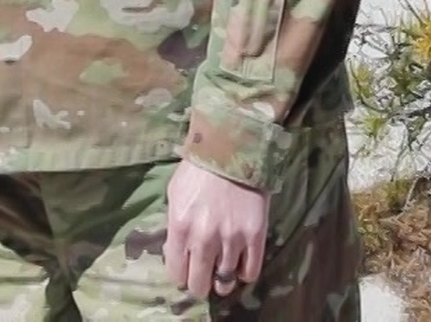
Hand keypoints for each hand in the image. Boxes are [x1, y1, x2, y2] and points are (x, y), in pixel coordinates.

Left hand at [165, 159, 267, 300]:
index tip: (187, 270)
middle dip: (200, 284)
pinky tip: (242, 265)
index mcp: (180, 228)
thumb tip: (179, 251)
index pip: (177, 274)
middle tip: (204, 275)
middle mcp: (204, 238)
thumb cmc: (200, 167)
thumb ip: (175, 226)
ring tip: (223, 272)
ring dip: (223, 281)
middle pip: (200, 284)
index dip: (182, 275)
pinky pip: (251, 271)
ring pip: (225, 282)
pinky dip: (245, 274)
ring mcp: (231, 237)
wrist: (235, 145)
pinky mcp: (255, 234)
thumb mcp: (175, 195)